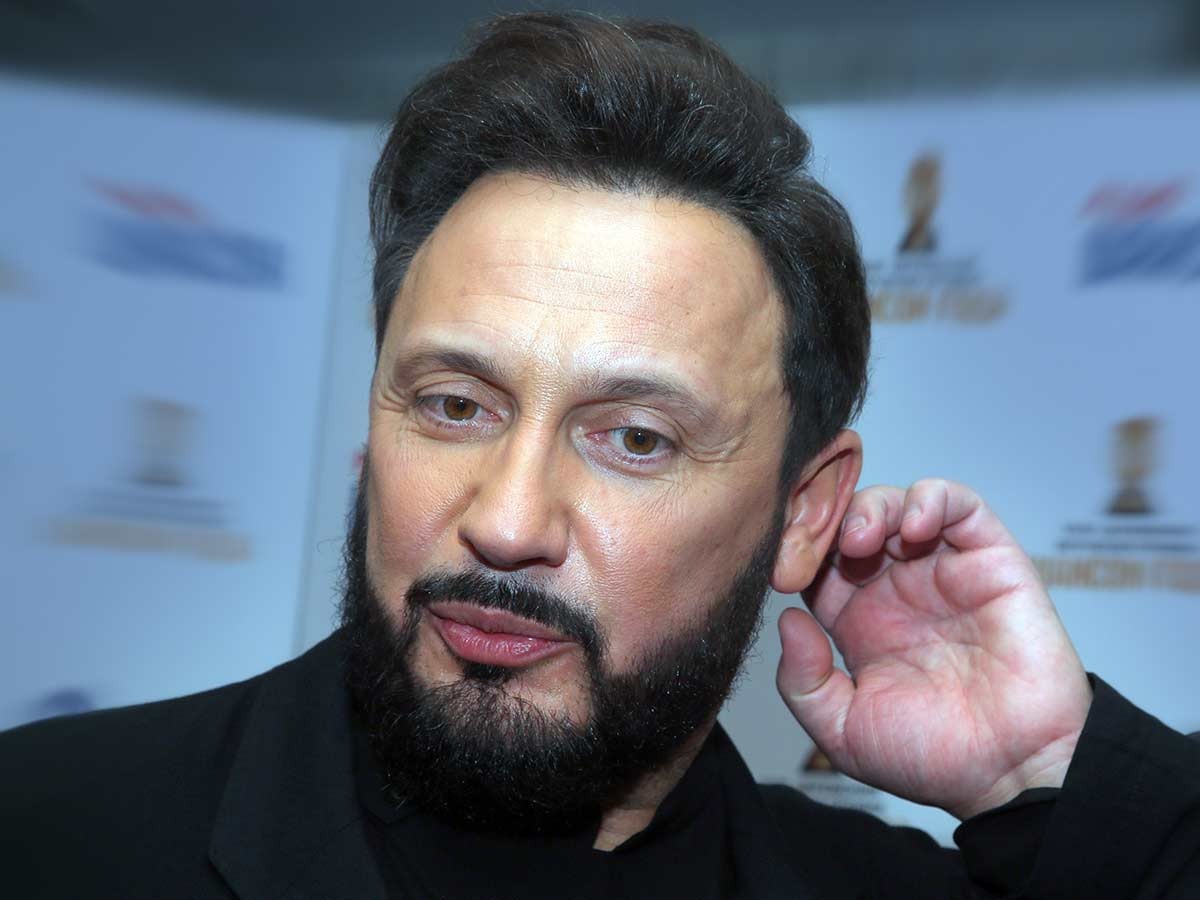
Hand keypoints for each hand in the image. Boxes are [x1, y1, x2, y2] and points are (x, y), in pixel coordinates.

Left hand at [776, 479, 1092, 819]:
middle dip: (827, 524)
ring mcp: (942, 570)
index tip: (779, 565)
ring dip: (873, 508)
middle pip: (850, 524)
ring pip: (899, 504)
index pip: (816, 561)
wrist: (1013, 774)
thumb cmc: (936, 758)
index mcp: (859, 621)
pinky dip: (932, 498)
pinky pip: (960, 505)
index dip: (797, 553)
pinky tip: (912, 526)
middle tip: (817, 547)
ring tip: (860, 540)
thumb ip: (803, 681)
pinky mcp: (991, 559)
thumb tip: (786, 619)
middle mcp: (897, 589)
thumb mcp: (843, 730)